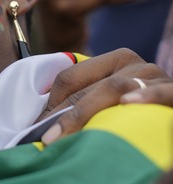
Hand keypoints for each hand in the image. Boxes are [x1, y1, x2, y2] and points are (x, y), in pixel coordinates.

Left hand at [37, 48, 169, 144]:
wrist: (172, 109)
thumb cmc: (142, 106)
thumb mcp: (112, 97)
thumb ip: (87, 100)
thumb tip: (45, 122)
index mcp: (115, 60)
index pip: (71, 76)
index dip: (51, 102)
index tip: (39, 126)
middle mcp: (135, 64)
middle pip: (89, 86)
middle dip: (65, 114)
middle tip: (48, 138)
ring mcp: (156, 77)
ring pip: (115, 88)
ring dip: (87, 112)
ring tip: (68, 133)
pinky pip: (162, 93)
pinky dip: (146, 96)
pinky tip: (128, 103)